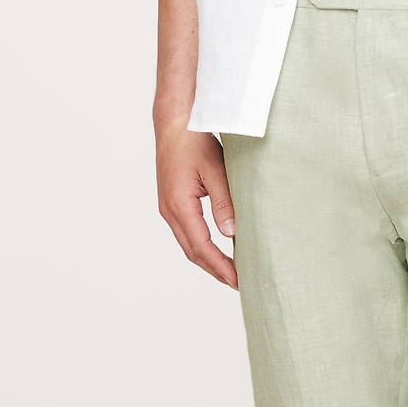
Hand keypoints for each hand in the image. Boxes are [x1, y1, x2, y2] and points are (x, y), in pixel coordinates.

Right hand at [156, 120, 237, 288]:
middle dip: (215, 270)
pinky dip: (202, 246)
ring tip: (230, 273)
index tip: (238, 280)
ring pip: (189, 244)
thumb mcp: (215, 170)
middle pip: (193, 252)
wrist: (174, 122)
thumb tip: (231, 233)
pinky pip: (187, 232)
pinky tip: (217, 250)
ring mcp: (168, 208)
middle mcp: (169, 211)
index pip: (202, 246)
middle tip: (239, 284)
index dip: (220, 266)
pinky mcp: (172, 202)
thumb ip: (224, 202)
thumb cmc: (194, 141)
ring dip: (209, 260)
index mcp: (179, 205)